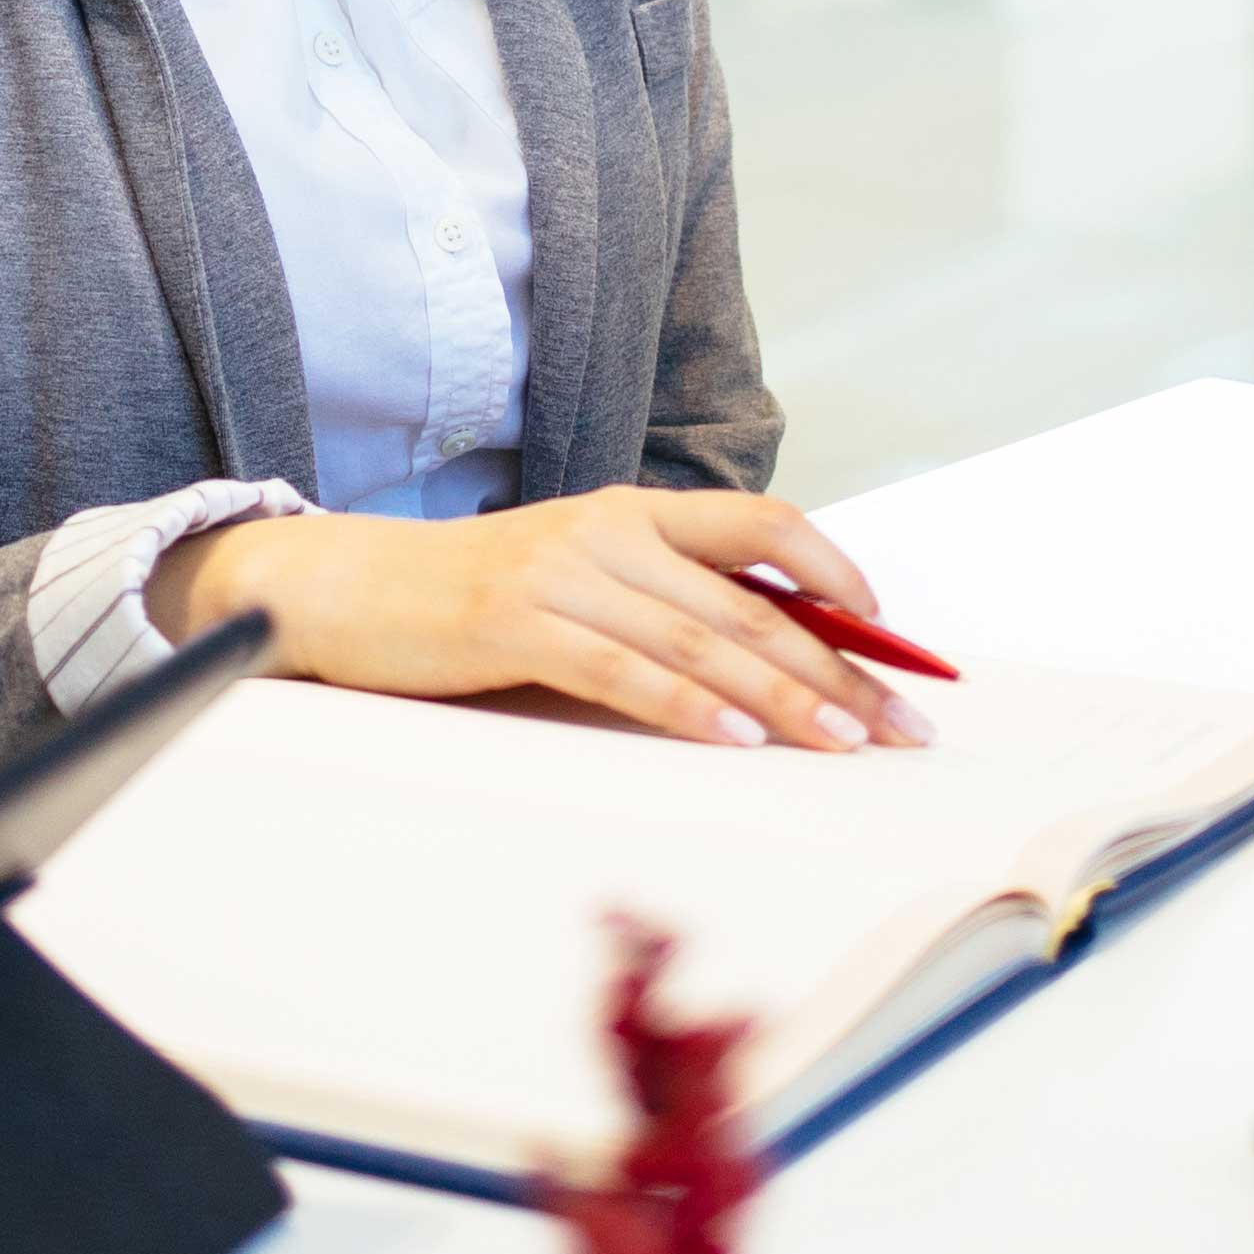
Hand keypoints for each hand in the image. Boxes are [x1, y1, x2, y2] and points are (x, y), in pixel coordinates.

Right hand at [150, 489, 921, 752]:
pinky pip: (624, 671)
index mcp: (631, 511)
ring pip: (701, 640)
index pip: (760, 525)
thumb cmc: (471, 600)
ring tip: (846, 741)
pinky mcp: (519, 623)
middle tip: (903, 721)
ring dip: (785, 697)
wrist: (351, 587)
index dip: (834, 571)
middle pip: (748, 603)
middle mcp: (608, 531)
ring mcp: (564, 573)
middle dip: (837, 668)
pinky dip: (689, 706)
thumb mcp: (578, 580)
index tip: (892, 630)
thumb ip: (658, 603)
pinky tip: (739, 737)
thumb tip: (769, 658)